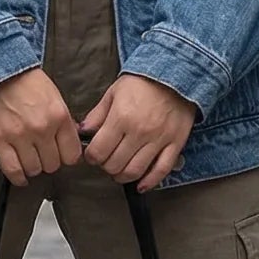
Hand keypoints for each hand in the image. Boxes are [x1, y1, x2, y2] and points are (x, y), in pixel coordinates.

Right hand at [0, 68, 82, 185]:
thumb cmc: (24, 80)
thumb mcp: (54, 96)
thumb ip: (62, 120)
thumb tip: (68, 142)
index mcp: (59, 116)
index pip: (72, 155)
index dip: (66, 156)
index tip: (60, 154)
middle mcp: (42, 129)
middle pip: (53, 165)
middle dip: (48, 161)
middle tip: (42, 153)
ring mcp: (20, 136)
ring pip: (34, 169)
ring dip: (32, 166)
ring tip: (28, 158)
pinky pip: (13, 170)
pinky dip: (18, 177)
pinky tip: (20, 175)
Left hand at [80, 75, 195, 190]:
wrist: (176, 73)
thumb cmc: (143, 82)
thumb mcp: (114, 93)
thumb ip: (97, 115)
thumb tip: (82, 131)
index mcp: (121, 117)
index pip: (98, 151)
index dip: (91, 157)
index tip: (92, 155)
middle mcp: (139, 131)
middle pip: (115, 164)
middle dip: (106, 166)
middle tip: (106, 160)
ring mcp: (158, 140)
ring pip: (135, 171)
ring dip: (123, 176)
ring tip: (119, 171)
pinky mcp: (175, 144)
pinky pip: (162, 170)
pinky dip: (150, 182)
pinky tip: (141, 185)